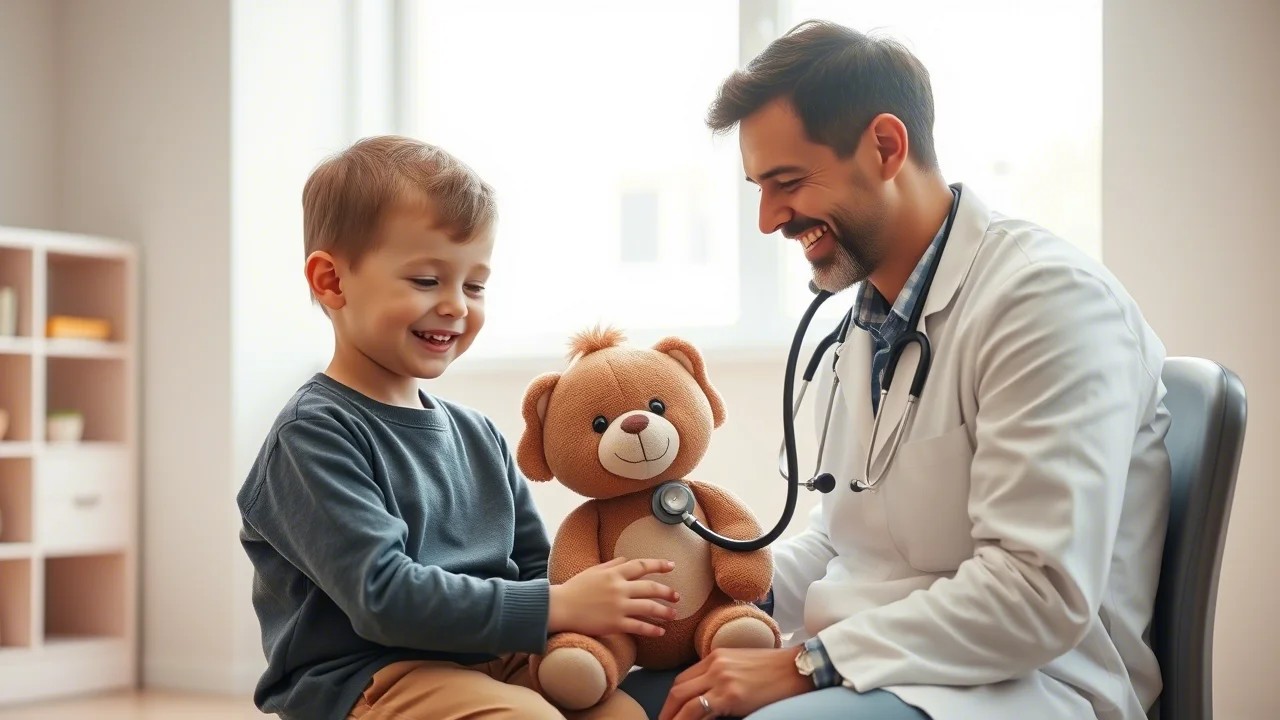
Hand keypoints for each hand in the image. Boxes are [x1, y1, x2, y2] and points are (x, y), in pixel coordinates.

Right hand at [548, 557, 679, 636]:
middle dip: (667, 592)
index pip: (642, 566)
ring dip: (664, 611)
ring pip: (649, 608)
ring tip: (673, 614)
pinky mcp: (615, 623)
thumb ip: (611, 564)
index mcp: (614, 574)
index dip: (659, 565)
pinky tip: (661, 632)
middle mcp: (619, 588)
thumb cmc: (574, 589)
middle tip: (677, 596)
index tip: (672, 566)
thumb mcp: (592, 571)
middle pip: (650, 588)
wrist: (559, 608)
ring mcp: (618, 606)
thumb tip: (626, 559)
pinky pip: (639, 626)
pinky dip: (652, 630)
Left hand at [658, 647, 811, 719]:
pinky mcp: (730, 696)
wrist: (797, 668)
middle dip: (666, 710)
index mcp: (716, 656)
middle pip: (678, 689)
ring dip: (672, 718)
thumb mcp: (741, 664)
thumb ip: (721, 675)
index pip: (683, 679)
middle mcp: (715, 665)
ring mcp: (721, 680)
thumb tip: (708, 697)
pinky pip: (699, 712)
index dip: (672, 699)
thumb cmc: (774, 670)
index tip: (669, 712)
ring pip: (683, 701)